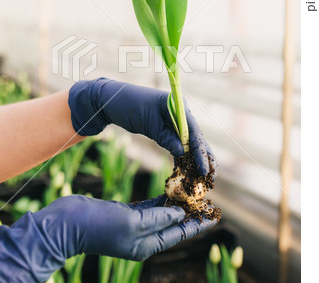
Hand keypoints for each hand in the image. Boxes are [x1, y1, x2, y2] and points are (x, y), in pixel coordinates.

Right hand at [0, 195, 216, 281]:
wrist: (68, 222)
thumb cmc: (100, 225)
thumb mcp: (134, 222)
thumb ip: (159, 217)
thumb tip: (180, 213)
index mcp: (147, 246)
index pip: (179, 234)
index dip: (197, 225)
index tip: (214, 216)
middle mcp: (143, 238)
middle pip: (173, 225)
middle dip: (189, 213)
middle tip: (206, 200)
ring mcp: (133, 226)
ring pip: (161, 214)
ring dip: (176, 204)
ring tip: (192, 194)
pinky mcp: (125, 214)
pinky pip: (148, 207)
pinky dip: (159, 200)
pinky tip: (169, 191)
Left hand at [68, 78, 215, 174]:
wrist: (110, 102)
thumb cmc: (128, 106)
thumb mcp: (146, 122)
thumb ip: (164, 136)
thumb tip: (182, 153)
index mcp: (177, 105)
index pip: (193, 130)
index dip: (200, 150)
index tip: (203, 169)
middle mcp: (179, 113)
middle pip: (195, 137)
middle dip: (203, 156)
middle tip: (211, 177)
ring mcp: (173, 121)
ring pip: (188, 143)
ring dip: (194, 159)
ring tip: (203, 178)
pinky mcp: (165, 129)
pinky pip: (177, 144)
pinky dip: (182, 157)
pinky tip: (186, 171)